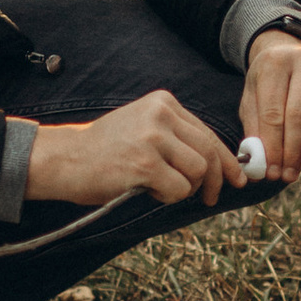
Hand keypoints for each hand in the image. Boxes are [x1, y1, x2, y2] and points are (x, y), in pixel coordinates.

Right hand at [26, 90, 235, 207]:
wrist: (64, 159)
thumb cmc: (104, 150)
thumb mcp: (143, 128)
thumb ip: (176, 138)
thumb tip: (219, 165)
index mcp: (163, 102)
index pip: (206, 132)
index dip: (226, 159)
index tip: (237, 176)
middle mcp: (161, 114)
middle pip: (208, 151)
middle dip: (217, 180)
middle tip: (211, 198)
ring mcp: (153, 138)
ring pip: (198, 171)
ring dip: (185, 189)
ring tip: (160, 187)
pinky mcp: (146, 163)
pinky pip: (179, 189)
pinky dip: (168, 197)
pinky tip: (146, 189)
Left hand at [240, 26, 300, 180]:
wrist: (291, 52)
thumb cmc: (271, 84)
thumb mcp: (253, 98)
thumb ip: (255, 127)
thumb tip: (257, 166)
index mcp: (275, 62)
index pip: (272, 112)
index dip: (271, 145)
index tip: (271, 171)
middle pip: (299, 113)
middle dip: (292, 149)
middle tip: (288, 176)